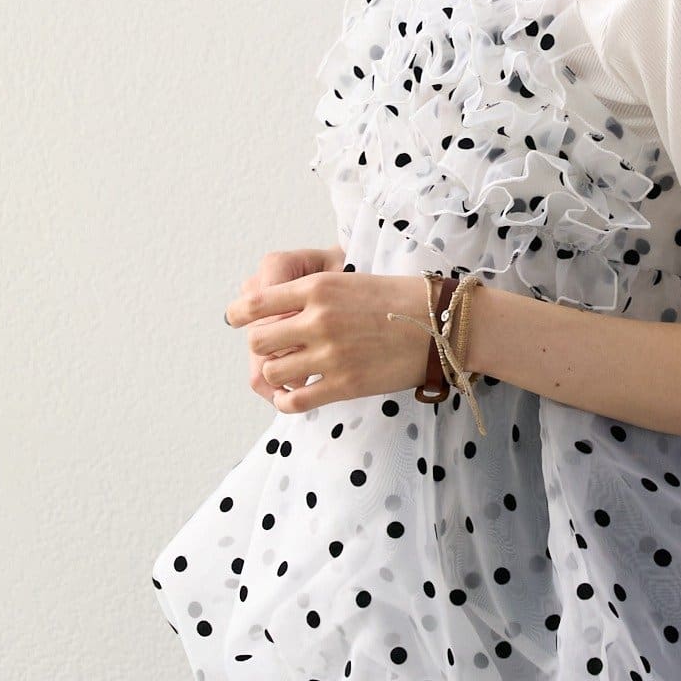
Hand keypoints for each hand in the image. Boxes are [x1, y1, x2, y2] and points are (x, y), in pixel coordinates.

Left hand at [225, 271, 433, 412]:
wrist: (442, 324)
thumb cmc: (400, 298)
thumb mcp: (350, 280)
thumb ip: (312, 293)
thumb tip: (276, 308)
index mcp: (318, 287)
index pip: (254, 303)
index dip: (239, 315)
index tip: (238, 321)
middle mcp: (318, 319)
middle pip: (257, 341)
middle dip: (262, 347)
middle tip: (277, 349)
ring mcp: (330, 354)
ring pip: (272, 372)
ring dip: (277, 374)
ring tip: (292, 371)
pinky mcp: (344, 384)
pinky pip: (294, 400)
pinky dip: (288, 400)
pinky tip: (297, 394)